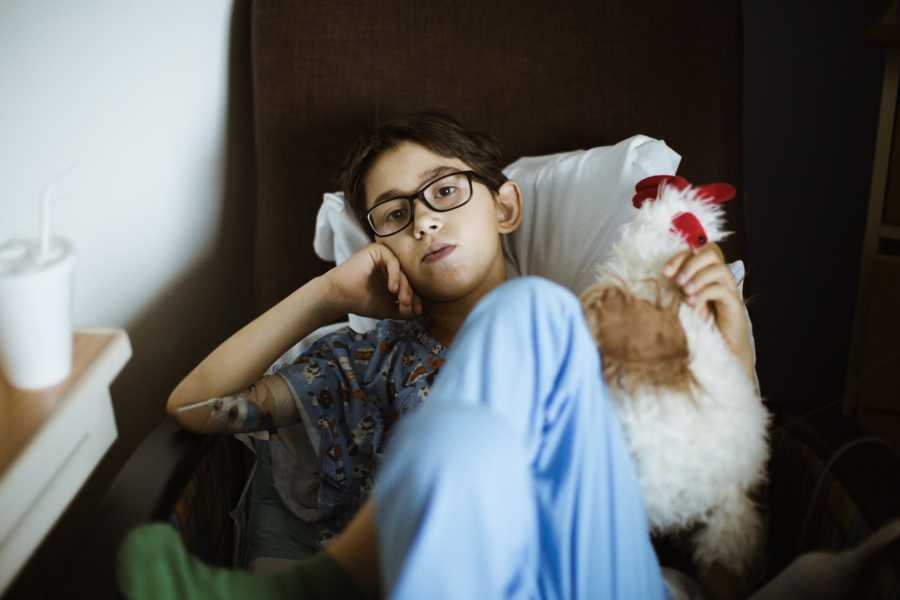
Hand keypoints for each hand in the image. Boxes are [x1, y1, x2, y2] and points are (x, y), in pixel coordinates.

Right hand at [323, 243, 423, 319]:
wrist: (338, 296)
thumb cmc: (360, 302)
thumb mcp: (387, 309)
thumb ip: (404, 309)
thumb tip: (421, 310)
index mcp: (391, 277)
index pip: (410, 285)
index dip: (414, 298)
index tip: (415, 312)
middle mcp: (389, 265)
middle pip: (408, 278)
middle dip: (410, 295)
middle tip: (406, 307)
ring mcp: (383, 257)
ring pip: (402, 271)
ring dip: (405, 288)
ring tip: (401, 301)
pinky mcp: (376, 250)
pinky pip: (393, 262)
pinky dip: (395, 277)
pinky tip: (392, 289)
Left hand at [663, 243, 753, 378]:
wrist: (721, 348)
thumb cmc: (700, 324)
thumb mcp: (683, 301)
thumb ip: (677, 287)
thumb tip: (663, 275)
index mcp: (706, 273)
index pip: (697, 251)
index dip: (680, 257)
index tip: (665, 272)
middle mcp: (720, 278)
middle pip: (712, 252)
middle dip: (691, 263)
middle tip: (678, 281)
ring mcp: (729, 290)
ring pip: (719, 269)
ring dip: (698, 277)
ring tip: (685, 292)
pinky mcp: (734, 304)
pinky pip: (721, 290)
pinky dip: (704, 293)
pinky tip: (693, 304)